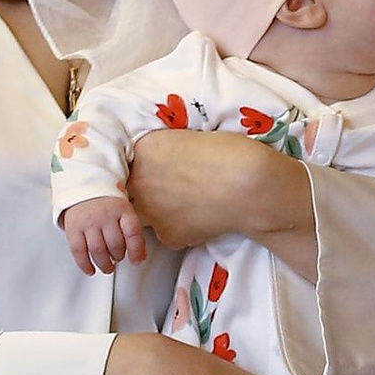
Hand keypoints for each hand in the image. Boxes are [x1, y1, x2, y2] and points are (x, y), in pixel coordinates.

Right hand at [61, 194, 144, 274]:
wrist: (83, 187)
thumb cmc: (107, 203)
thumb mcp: (124, 211)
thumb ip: (133, 232)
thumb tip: (141, 257)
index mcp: (121, 209)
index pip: (132, 232)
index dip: (136, 250)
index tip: (137, 261)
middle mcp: (104, 215)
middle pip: (115, 244)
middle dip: (118, 256)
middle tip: (118, 258)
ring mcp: (88, 222)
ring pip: (97, 250)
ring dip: (104, 264)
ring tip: (108, 267)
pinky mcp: (73, 228)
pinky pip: (78, 251)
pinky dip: (85, 264)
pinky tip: (90, 270)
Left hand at [126, 128, 316, 274]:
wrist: (249, 184)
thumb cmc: (229, 153)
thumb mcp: (186, 138)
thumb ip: (163, 152)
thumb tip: (158, 166)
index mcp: (142, 150)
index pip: (125, 164)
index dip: (140, 169)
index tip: (155, 170)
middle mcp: (138, 182)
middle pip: (129, 192)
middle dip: (144, 193)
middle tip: (172, 188)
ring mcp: (149, 212)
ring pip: (143, 217)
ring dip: (158, 213)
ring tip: (188, 204)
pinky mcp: (167, 236)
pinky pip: (167, 234)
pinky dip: (181, 229)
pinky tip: (202, 217)